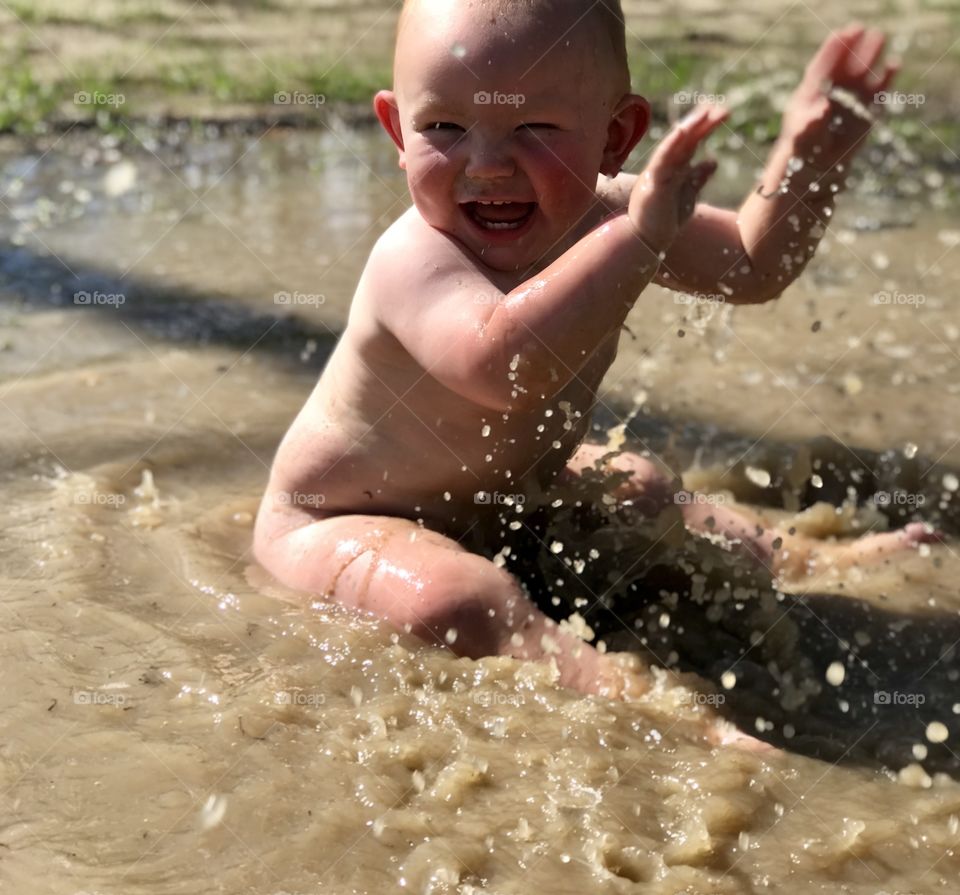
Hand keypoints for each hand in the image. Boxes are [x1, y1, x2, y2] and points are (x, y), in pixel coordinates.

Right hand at [628, 104, 727, 252]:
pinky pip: (662, 160)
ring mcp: (658, 172)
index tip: (723, 113)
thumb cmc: (664, 222)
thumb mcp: (687, 196)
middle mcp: (665, 166)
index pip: (691, 142)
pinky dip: (671, 145)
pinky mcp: (653, 182)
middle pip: (685, 138)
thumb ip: (697, 178)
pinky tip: (682, 131)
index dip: (706, 127)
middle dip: (702, 122)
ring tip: (706, 113)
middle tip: (722, 108)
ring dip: (690, 127)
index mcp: (674, 168)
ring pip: (674, 145)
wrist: (646, 242)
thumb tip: (713, 161)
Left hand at [779, 24, 898, 174]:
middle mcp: (833, 89)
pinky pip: (877, 91)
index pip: (824, 64)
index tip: (846, 32)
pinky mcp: (865, 109)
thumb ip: (809, 123)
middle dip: (855, 47)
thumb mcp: (801, 136)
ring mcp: (850, 97)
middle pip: (845, 64)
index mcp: (813, 90)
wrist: (816, 165)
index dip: (835, 48)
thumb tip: (823, 109)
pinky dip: (885, 78)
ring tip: (880, 37)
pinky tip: (893, 64)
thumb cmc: (803, 147)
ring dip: (871, 55)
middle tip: (865, 30)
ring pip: (863, 72)